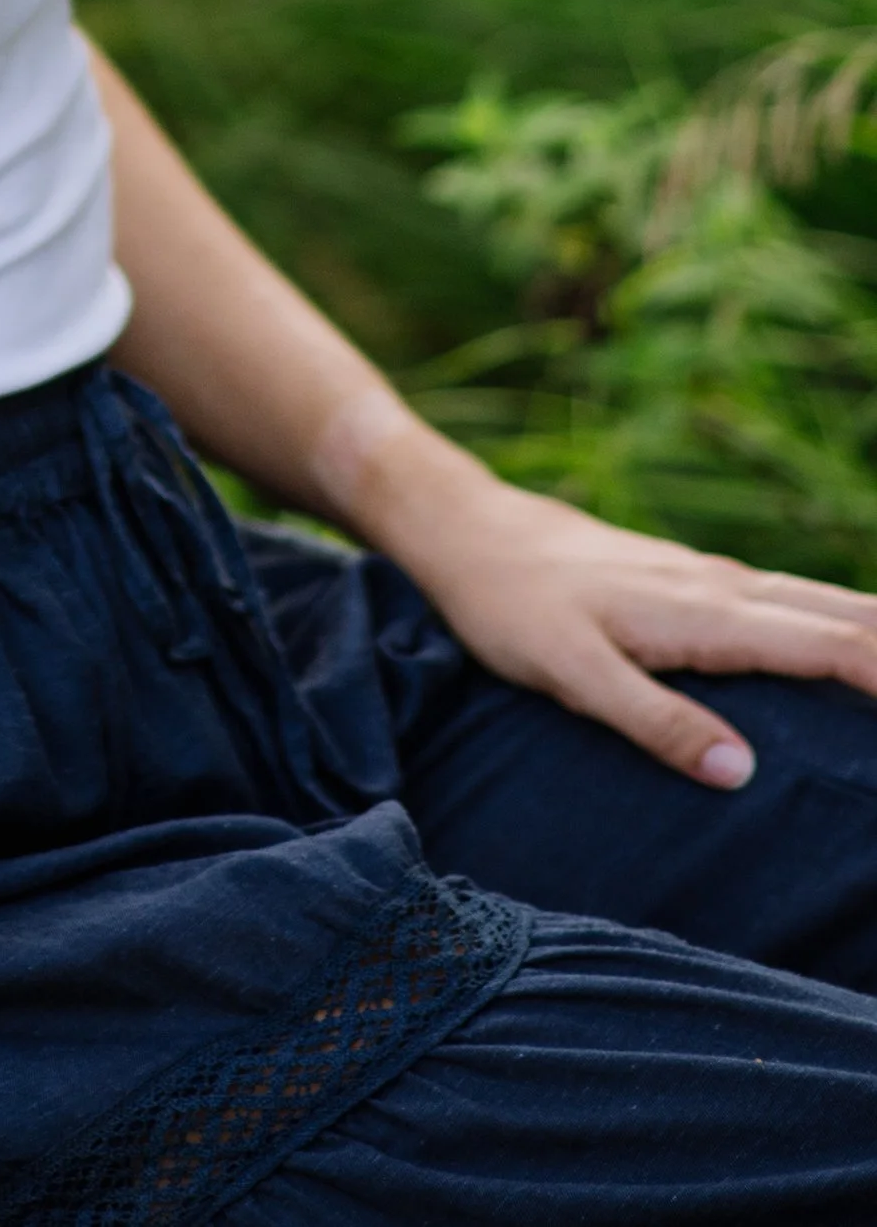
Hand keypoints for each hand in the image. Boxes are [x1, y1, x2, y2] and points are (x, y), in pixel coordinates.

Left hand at [386, 460, 876, 788]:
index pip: (835, 649)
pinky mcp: (704, 587)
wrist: (466, 529)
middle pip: (852, 619)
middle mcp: (728, 589)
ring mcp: (719, 583)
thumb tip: (742, 775)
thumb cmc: (509, 605)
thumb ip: (652, 720)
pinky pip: (801, 607)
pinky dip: (851, 625)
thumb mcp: (567, 672)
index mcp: (709, 613)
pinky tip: (865, 644)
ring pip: (831, 606)